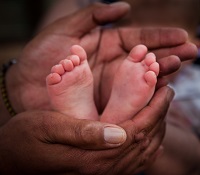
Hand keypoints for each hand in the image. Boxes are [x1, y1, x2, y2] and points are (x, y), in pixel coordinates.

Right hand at [0, 86, 172, 174]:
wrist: (12, 159)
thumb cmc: (25, 139)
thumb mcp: (49, 127)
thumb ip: (84, 133)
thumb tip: (120, 134)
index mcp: (92, 156)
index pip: (135, 131)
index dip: (153, 110)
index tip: (164, 89)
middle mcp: (101, 167)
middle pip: (143, 140)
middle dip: (159, 115)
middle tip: (166, 92)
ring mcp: (100, 170)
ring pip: (142, 151)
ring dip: (155, 126)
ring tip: (161, 107)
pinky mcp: (96, 167)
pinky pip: (132, 159)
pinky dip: (145, 143)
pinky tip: (148, 132)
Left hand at [6, 2, 196, 112]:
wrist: (25, 86)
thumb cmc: (42, 57)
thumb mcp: (65, 30)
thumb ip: (92, 17)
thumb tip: (125, 7)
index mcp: (105, 46)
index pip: (137, 40)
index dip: (158, 38)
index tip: (180, 37)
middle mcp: (112, 65)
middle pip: (145, 59)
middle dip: (168, 55)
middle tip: (190, 54)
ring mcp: (110, 84)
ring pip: (141, 77)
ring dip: (161, 72)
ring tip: (180, 67)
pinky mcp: (105, 101)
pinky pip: (129, 96)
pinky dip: (145, 92)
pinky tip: (160, 87)